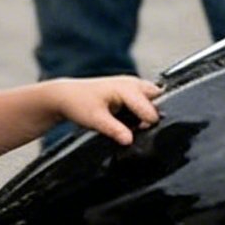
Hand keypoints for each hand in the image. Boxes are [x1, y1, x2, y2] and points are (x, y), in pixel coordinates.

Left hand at [46, 75, 161, 143]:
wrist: (66, 96)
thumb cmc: (78, 103)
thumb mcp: (95, 120)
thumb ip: (114, 130)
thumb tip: (129, 140)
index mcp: (127, 88)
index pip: (151, 109)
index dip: (149, 124)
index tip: (142, 134)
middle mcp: (133, 83)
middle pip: (158, 100)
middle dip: (153, 116)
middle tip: (140, 129)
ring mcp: (132, 85)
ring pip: (152, 99)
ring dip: (147, 113)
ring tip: (134, 125)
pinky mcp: (130, 90)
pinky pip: (145, 100)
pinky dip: (142, 111)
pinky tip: (130, 120)